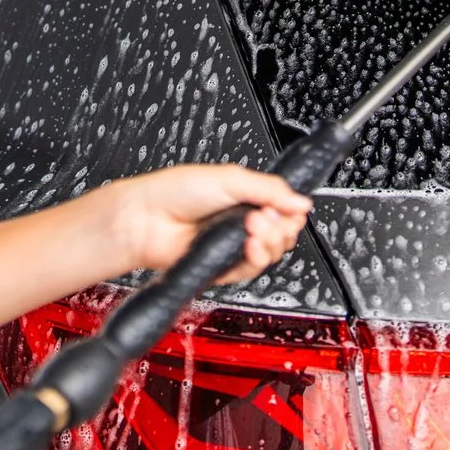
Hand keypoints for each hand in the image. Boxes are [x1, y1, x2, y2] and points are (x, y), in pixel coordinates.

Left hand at [88, 164, 313, 282]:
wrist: (147, 219)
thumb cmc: (175, 192)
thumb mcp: (230, 178)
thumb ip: (270, 189)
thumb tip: (301, 201)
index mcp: (245, 197)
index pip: (284, 209)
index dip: (290, 212)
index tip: (285, 209)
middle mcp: (241, 221)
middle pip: (282, 233)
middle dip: (280, 226)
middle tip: (263, 217)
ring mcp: (232, 245)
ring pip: (271, 253)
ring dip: (268, 242)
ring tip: (252, 229)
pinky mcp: (224, 267)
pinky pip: (251, 270)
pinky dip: (255, 259)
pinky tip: (248, 245)